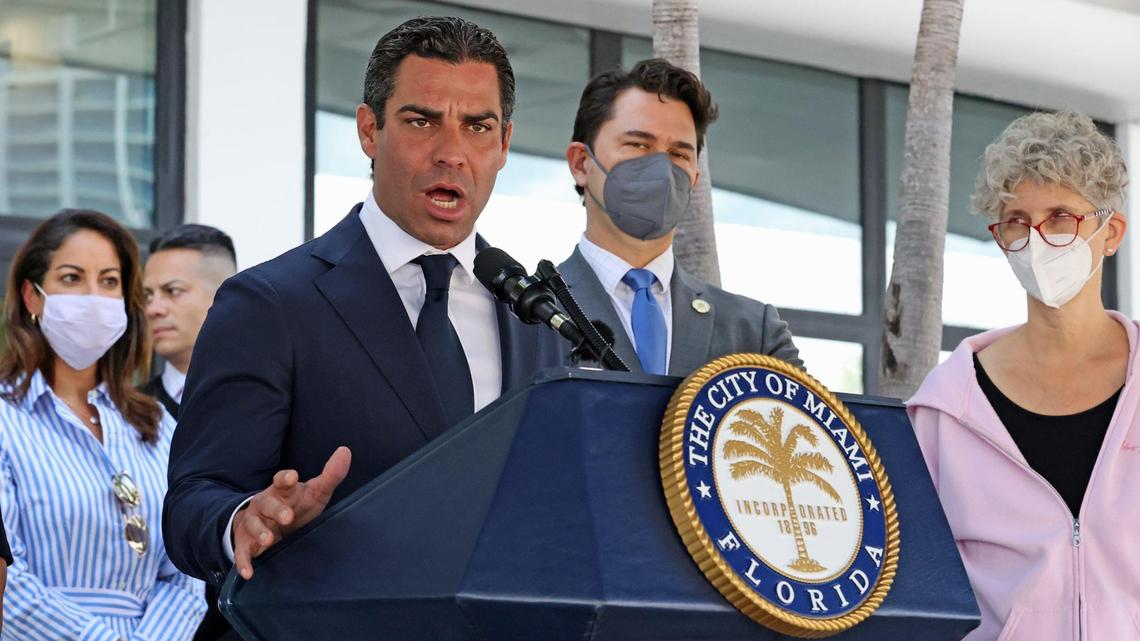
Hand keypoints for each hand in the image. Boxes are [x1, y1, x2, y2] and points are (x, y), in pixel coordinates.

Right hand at [232, 446, 350, 578]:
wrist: (271, 525)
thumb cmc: (298, 506)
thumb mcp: (315, 492)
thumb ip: (331, 475)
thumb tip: (346, 451)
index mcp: (282, 491)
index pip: (281, 480)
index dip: (286, 478)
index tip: (292, 477)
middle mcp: (265, 504)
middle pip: (267, 503)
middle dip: (276, 510)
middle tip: (287, 517)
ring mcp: (254, 523)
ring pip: (253, 525)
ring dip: (260, 532)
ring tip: (269, 540)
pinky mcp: (246, 543)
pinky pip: (242, 552)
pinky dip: (244, 562)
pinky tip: (248, 573)